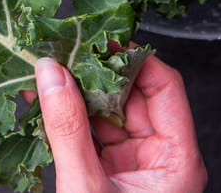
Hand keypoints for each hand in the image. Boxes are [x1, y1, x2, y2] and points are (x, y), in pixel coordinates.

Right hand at [34, 55, 206, 192]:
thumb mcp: (85, 184)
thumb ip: (67, 128)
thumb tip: (52, 76)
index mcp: (178, 161)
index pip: (165, 88)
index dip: (134, 60)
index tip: (103, 43)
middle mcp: (160, 160)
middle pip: (132, 98)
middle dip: (96, 75)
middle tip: (66, 54)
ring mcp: (133, 168)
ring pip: (106, 116)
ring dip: (76, 96)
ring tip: (48, 74)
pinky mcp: (107, 176)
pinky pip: (88, 137)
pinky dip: (65, 120)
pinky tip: (42, 103)